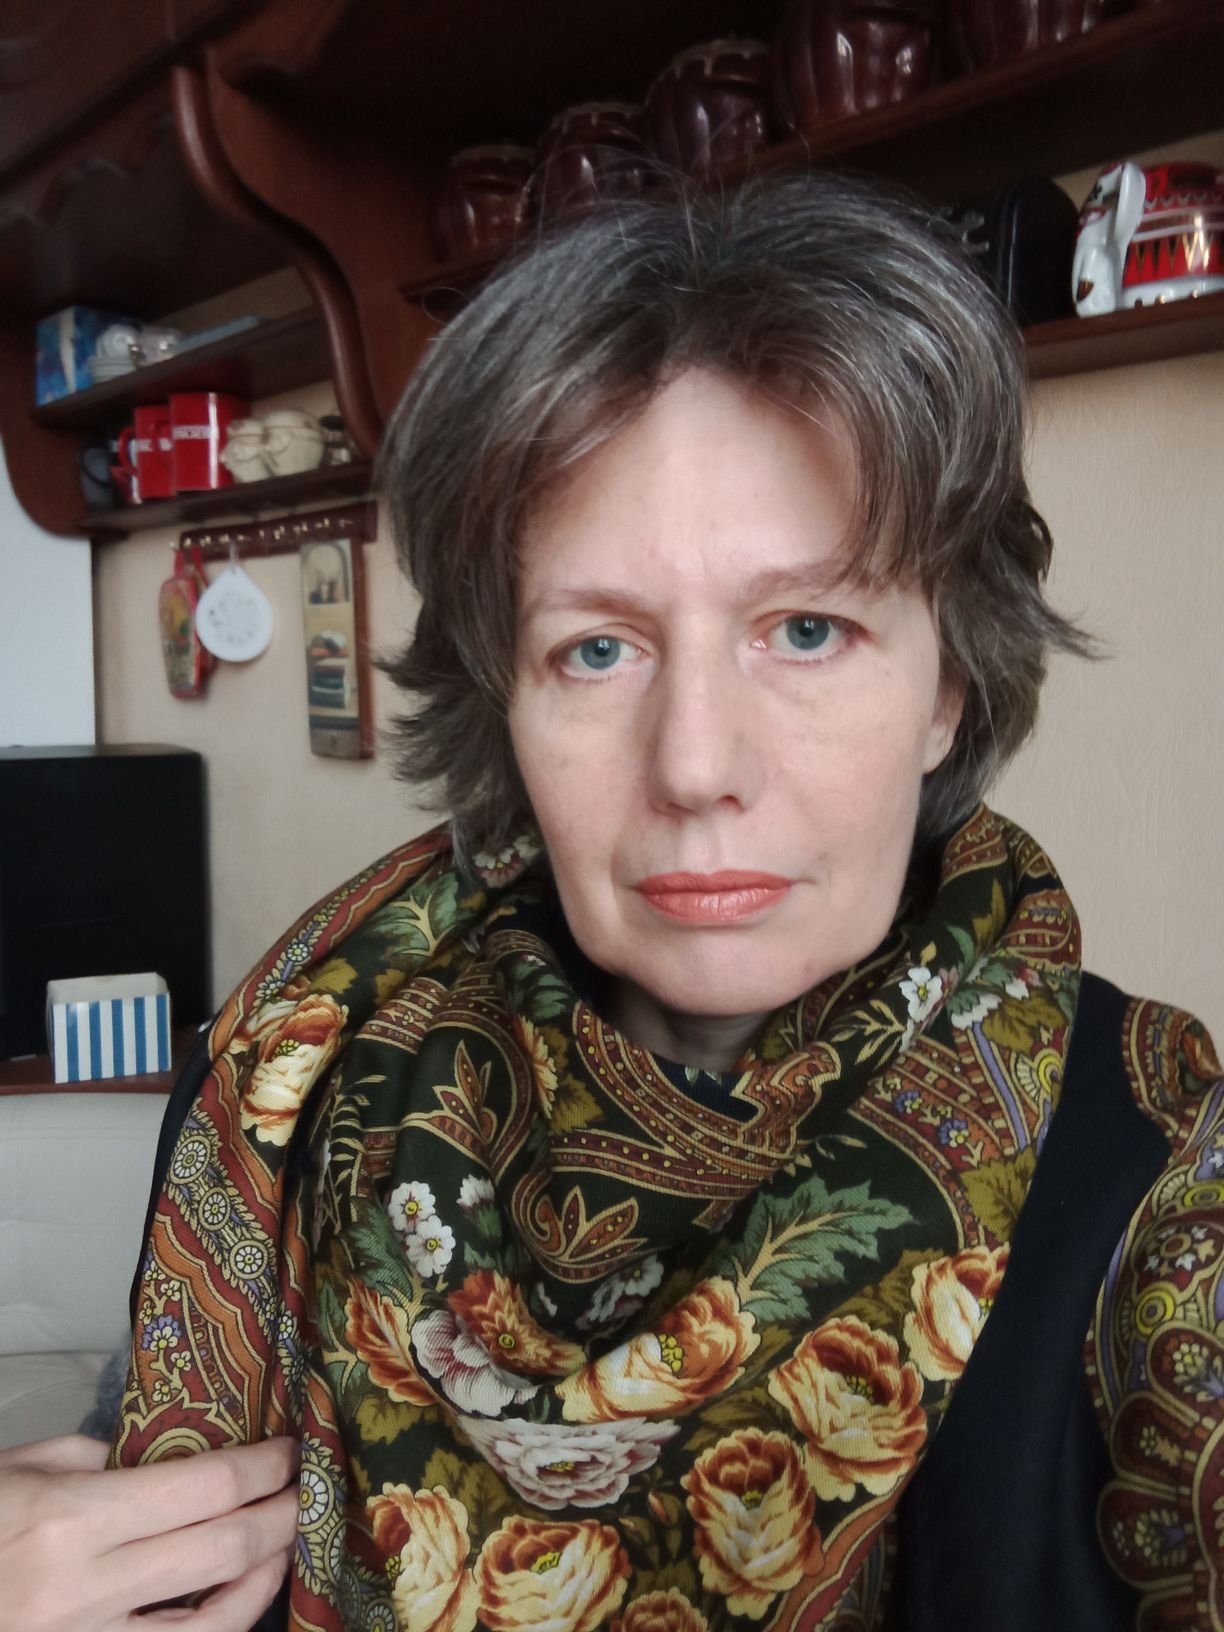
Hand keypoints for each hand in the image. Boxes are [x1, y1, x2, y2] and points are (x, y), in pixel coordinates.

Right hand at [0, 1432, 298, 1629]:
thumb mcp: (18, 1470)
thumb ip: (91, 1459)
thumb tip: (157, 1456)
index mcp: (72, 1520)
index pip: (203, 1488)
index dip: (261, 1467)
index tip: (290, 1448)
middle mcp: (89, 1588)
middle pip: (223, 1549)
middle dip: (280, 1514)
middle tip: (308, 1487)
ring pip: (215, 1621)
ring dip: (265, 1575)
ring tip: (288, 1540)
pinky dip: (222, 1626)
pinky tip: (241, 1599)